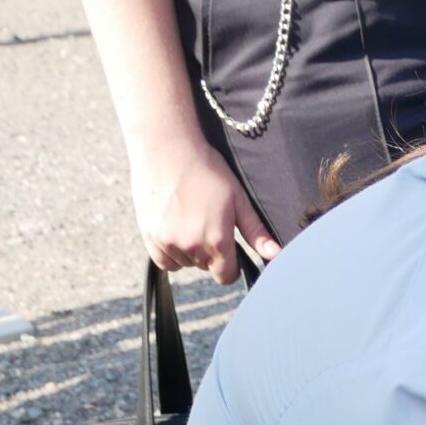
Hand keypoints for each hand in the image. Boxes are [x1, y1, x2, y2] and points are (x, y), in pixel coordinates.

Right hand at [130, 132, 277, 283]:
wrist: (167, 148)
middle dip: (210, 253)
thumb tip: (276, 255)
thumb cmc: (207, 170)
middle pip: (206, 267)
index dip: (230, 265)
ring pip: (185, 263)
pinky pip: (164, 261)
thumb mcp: (238, 199)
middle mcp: (192, 247)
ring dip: (189, 251)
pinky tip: (175, 229)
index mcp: (217, 241)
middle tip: (206, 222)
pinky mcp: (149, 236)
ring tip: (189, 220)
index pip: (226, 276)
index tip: (229, 248)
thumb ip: (256, 232)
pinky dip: (170, 252)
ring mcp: (168, 242)